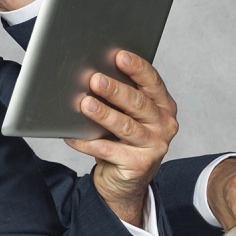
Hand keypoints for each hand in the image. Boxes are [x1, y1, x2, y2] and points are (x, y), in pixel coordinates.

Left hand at [63, 51, 179, 226]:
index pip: (152, 82)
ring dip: (104, 114)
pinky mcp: (139, 165)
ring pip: (126, 126)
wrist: (125, 180)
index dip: (137, 68)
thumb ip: (121, 97)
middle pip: (139, 103)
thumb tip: (91, 73)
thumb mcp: (127, 115)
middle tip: (96, 79)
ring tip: (85, 104)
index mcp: (164, 106)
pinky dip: (88, 143)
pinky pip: (108, 151)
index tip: (119, 56)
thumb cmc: (122, 139)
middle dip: (116, 90)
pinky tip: (72, 136)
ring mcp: (154, 146)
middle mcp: (164, 125)